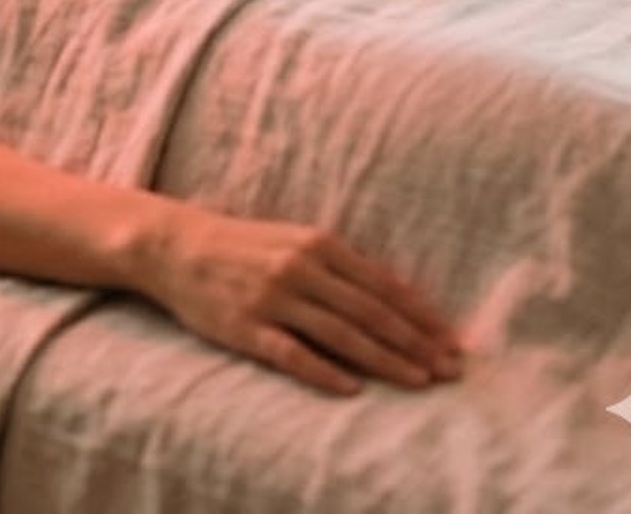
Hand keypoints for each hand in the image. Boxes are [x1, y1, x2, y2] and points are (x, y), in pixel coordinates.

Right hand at [145, 207, 463, 396]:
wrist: (177, 246)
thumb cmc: (245, 245)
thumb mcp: (296, 241)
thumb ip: (346, 267)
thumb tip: (404, 295)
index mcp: (316, 244)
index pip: (382, 286)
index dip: (421, 317)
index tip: (454, 342)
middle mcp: (298, 269)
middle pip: (369, 312)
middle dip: (415, 343)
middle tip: (450, 370)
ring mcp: (272, 299)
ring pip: (341, 335)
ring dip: (385, 361)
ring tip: (419, 382)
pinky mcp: (247, 326)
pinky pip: (293, 354)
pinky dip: (325, 372)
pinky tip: (352, 388)